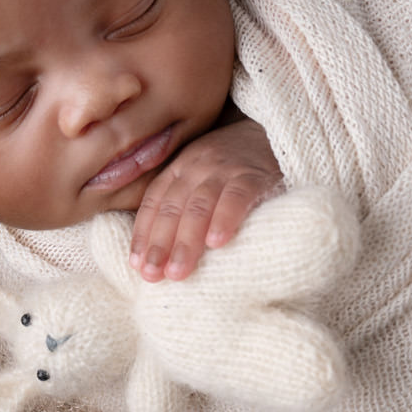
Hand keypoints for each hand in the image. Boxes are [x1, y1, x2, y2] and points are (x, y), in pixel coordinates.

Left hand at [130, 116, 281, 282]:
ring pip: (200, 205)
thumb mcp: (201, 180)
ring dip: (186, 240)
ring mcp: (225, 169)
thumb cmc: (232, 171)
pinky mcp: (255, 175)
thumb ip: (182, 207)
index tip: (137, 264)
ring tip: (178, 271)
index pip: (154, 202)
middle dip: (160, 244)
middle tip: (153, 275)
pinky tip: (217, 242)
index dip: (143, 234)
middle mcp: (197, 167)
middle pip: (173, 207)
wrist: (274, 136)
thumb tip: (158, 256)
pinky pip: (238, 196)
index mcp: (180, 170)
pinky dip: (225, 218)